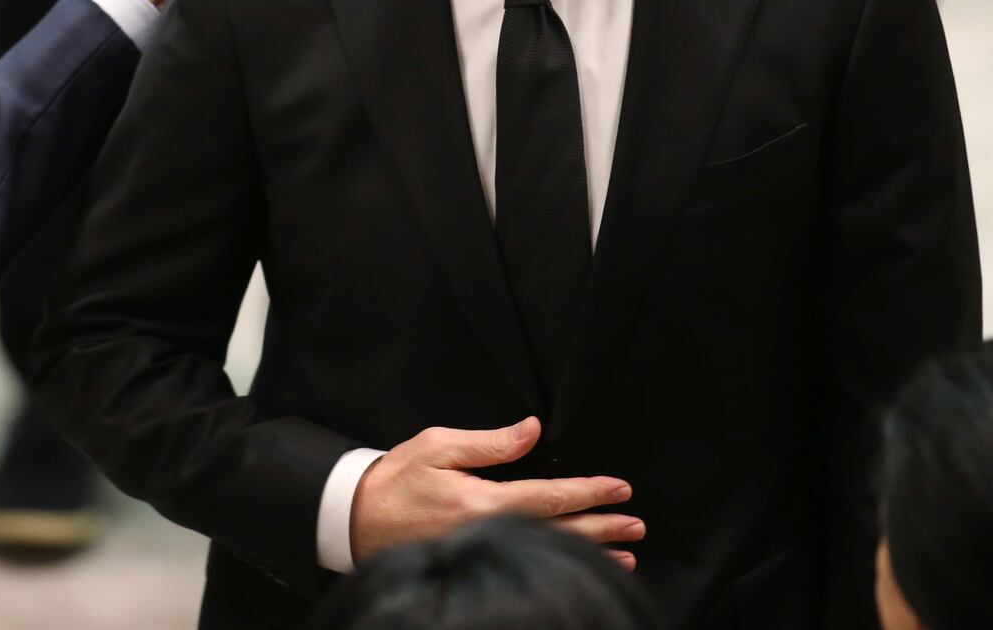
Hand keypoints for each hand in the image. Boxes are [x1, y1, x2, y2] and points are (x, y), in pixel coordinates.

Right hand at [349, 417, 643, 568]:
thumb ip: (490, 442)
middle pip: (557, 533)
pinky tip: (574, 562)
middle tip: (636, 526)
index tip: (620, 490)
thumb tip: (532, 431)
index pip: (549, 497)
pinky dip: (556, 561)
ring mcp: (482, 552)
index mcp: (481, 501)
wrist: (356, 519)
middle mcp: (487, 532)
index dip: (588, 493)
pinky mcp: (474, 561)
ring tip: (623, 557)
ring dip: (587, 554)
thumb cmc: (395, 479)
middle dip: (601, 529)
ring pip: (545, 553)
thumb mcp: (438, 446)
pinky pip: (525, 560)